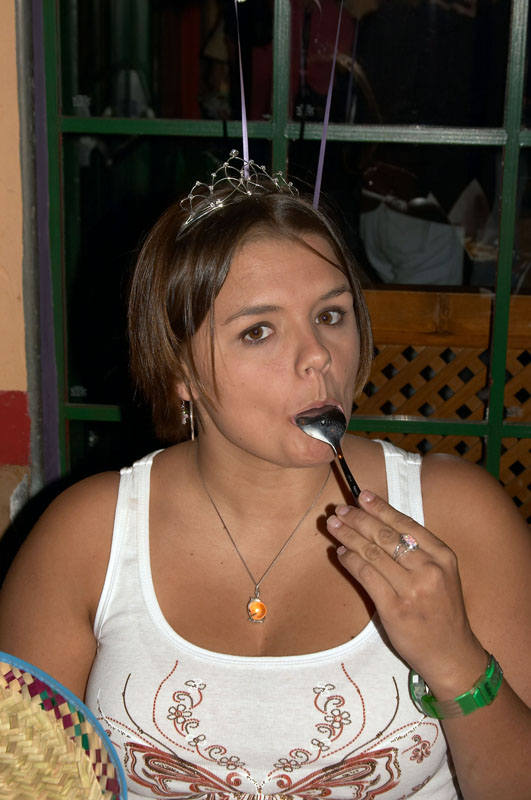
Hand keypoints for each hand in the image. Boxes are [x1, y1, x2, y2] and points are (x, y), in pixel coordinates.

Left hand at [327, 490, 485, 696]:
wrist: (451, 653)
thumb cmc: (442, 611)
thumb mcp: (442, 575)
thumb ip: (419, 552)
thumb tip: (380, 525)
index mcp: (443, 556)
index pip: (406, 524)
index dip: (380, 508)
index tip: (362, 496)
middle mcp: (429, 569)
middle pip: (386, 536)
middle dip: (359, 519)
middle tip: (340, 510)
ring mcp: (412, 589)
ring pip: (372, 553)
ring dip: (348, 536)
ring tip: (333, 525)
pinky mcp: (394, 608)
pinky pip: (366, 576)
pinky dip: (350, 561)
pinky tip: (340, 553)